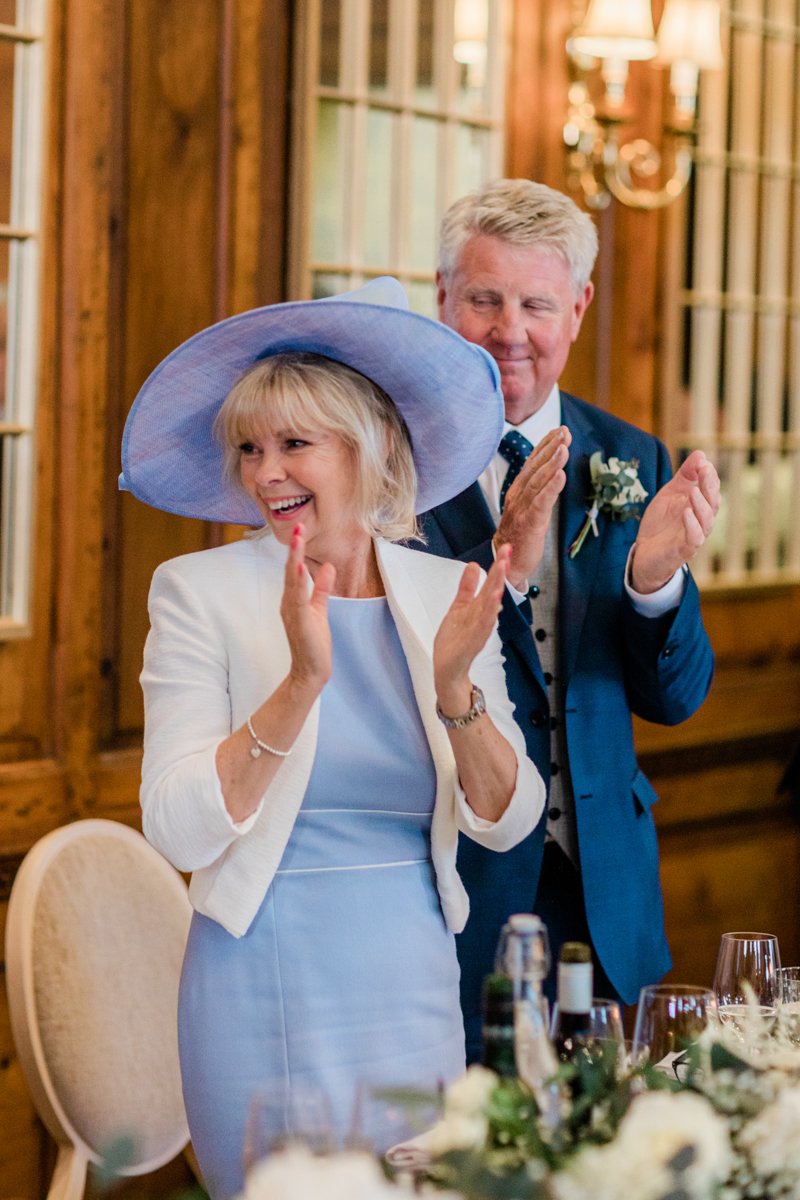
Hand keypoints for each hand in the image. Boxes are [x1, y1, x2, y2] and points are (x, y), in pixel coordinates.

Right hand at [280, 523, 335, 691]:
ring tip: (298, 539)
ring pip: (292, 580)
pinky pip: (298, 599)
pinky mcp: (300, 622)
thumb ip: (322, 589)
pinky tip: (301, 568)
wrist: (311, 671)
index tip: (299, 530)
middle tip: (297, 526)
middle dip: (294, 548)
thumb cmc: (313, 643)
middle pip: (290, 570)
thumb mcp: (319, 609)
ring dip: (295, 558)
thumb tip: (328, 567)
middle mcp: (288, 602)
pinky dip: (299, 583)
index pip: (294, 569)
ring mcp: (292, 612)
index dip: (296, 550)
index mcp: (292, 599)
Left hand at [433, 546, 509, 714]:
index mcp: (479, 607)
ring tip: (500, 574)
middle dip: (499, 572)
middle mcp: (482, 616)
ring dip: (496, 591)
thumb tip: (475, 565)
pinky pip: (483, 627)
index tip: (506, 548)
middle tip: (507, 553)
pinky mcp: (473, 643)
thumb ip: (467, 587)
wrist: (449, 669)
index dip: (498, 566)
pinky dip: (488, 616)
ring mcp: (479, 630)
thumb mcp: (459, 607)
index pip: (491, 583)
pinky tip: (494, 605)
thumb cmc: (455, 639)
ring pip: (490, 607)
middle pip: (493, 591)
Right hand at [493, 426, 570, 589]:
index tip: (558, 430)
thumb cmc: (519, 535)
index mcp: (518, 490)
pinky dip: (551, 488)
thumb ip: (537, 490)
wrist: (506, 564)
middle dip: (550, 447)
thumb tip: (552, 472)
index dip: (545, 445)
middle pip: (535, 467)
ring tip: (563, 448)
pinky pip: (541, 503)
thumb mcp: (528, 507)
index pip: (532, 463)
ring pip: (538, 482)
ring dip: (552, 463)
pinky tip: (561, 476)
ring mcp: (522, 509)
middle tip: (564, 432)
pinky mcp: (529, 524)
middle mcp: (518, 496)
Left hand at [631, 450, 720, 593]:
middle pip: (713, 503)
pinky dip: (692, 525)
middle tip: (704, 470)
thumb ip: (685, 475)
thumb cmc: (662, 523)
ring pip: (706, 520)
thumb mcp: (670, 494)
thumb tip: (701, 454)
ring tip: (693, 491)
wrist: (644, 553)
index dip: (709, 476)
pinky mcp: (684, 550)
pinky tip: (686, 512)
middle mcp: (701, 521)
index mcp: (700, 506)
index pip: (711, 489)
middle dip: (709, 486)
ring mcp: (694, 535)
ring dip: (701, 504)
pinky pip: (694, 538)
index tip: (702, 462)